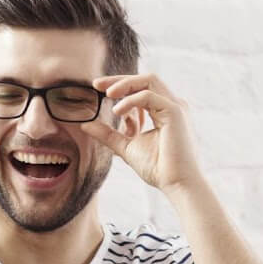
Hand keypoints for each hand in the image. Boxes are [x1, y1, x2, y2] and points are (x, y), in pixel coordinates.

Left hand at [79, 73, 205, 195]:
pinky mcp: (175, 112)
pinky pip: (149, 96)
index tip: (97, 88)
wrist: (177, 184)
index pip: (141, 88)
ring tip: (107, 94)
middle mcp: (171, 105)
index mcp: (163, 110)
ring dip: (125, 84)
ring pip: (149, 81)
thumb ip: (107, 134)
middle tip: (97, 84)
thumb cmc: (158, 168)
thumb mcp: (126, 146)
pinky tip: (117, 112)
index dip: (119, 84)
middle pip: (145, 79)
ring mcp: (175, 107)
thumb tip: (85, 125)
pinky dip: (131, 100)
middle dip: (119, 79)